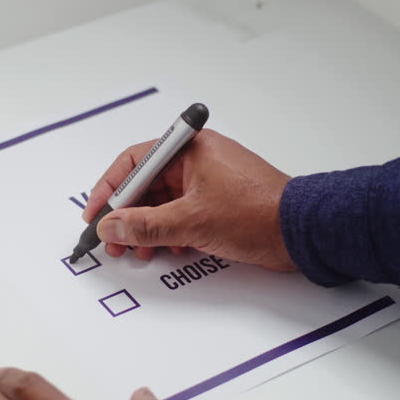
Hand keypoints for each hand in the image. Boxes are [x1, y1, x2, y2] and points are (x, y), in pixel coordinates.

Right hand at [82, 129, 295, 270]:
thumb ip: (145, 225)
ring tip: (141, 251)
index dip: (109, 190)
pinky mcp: (221, 203)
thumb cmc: (258, 213)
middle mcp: (199, 159)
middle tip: (115, 241)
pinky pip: (184, 213)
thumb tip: (112, 226)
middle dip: (128, 215)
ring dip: (149, 228)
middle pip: (147, 184)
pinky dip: (172, 232)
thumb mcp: (191, 222)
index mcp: (190, 148)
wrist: (304, 232)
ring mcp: (211, 181)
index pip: (134, 162)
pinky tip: (171, 250)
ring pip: (164, 202)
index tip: (96, 216)